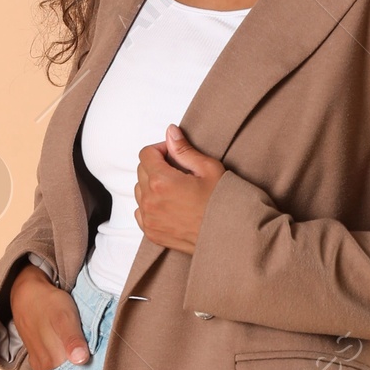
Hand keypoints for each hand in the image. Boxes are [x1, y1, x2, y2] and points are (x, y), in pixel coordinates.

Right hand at [9, 264, 88, 369]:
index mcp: (53, 362)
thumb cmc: (49, 304)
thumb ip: (72, 340)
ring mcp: (41, 366)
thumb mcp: (64, 318)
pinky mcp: (39, 361)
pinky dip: (68, 367)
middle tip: (99, 364)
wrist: (27, 295)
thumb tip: (80, 360)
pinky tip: (75, 357)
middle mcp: (45, 369)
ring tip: (89, 359)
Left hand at [136, 124, 224, 254]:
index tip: (174, 155)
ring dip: (152, 185)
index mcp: (161, 181)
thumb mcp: (209, 169)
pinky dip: (150, 205)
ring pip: (140, 191)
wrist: (230, 237)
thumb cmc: (223, 203)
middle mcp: (150, 201)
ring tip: (176, 190)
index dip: (160, 149)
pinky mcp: (151, 233)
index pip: (146, 154)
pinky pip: (140, 211)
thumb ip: (184, 150)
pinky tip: (170, 205)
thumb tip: (170, 132)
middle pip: (141, 171)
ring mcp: (149, 219)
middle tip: (179, 172)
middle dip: (157, 166)